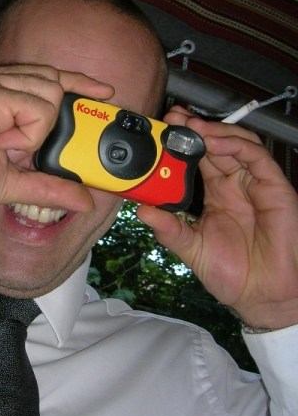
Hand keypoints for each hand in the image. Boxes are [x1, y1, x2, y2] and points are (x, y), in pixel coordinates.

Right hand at [0, 64, 113, 220]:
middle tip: (39, 148)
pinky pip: (34, 107)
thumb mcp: (10, 184)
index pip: (44, 76)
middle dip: (59, 115)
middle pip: (51, 81)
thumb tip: (82, 198)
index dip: (76, 81)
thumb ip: (46, 184)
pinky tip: (0, 146)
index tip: (102, 92)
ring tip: (3, 150)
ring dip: (36, 131)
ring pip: (47, 92)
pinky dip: (27, 134)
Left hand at [137, 106, 297, 329]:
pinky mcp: (274, 188)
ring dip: (214, 132)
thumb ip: (169, 229)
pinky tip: (215, 143)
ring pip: (237, 143)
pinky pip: (257, 158)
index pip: (197, 157)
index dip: (182, 140)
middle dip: (194, 127)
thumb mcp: (191, 249)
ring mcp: (255, 184)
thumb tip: (142, 211)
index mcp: (215, 193)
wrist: (263, 297)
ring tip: (192, 127)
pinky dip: (235, 146)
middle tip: (173, 118)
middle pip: (215, 143)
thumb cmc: (233, 274)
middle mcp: (235, 184)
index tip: (162, 128)